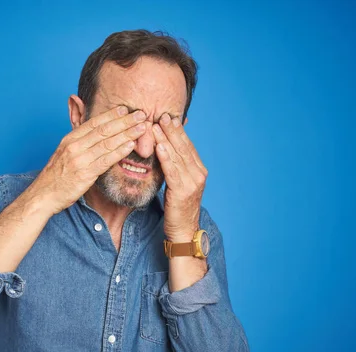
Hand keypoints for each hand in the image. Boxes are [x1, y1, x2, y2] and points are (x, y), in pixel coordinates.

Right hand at [31, 106, 147, 214]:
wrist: (43, 195)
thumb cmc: (56, 176)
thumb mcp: (64, 153)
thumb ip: (79, 142)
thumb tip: (93, 134)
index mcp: (70, 139)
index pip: (94, 123)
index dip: (111, 115)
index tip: (126, 109)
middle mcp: (74, 146)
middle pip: (103, 130)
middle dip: (124, 121)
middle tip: (141, 114)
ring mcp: (79, 159)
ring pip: (107, 143)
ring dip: (127, 134)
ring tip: (141, 128)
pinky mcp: (84, 174)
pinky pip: (105, 161)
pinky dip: (119, 152)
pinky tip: (130, 146)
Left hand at [152, 113, 207, 241]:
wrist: (183, 231)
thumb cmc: (177, 209)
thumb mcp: (177, 185)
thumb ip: (174, 168)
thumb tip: (165, 151)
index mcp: (199, 170)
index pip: (188, 146)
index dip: (178, 131)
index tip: (169, 117)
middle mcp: (199, 174)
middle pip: (184, 147)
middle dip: (172, 130)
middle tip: (162, 114)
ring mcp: (193, 182)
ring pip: (178, 156)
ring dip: (166, 139)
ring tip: (157, 125)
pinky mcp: (183, 191)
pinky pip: (172, 170)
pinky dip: (165, 156)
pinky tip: (159, 145)